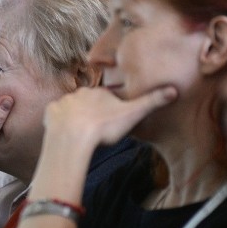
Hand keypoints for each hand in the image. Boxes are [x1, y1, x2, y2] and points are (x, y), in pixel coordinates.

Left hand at [43, 85, 176, 147]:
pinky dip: (59, 124)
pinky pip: (55, 117)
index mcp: (99, 93)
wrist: (73, 137)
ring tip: (81, 135)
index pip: (105, 98)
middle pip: (87, 102)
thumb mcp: (133, 114)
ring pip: (70, 109)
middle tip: (96, 129)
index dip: (109, 110)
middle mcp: (80, 93)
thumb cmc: (104, 126)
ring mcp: (63, 103)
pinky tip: (65, 134)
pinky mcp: (50, 114)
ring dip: (74, 118)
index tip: (110, 122)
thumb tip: (175, 90)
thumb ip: (152, 102)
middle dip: (91, 112)